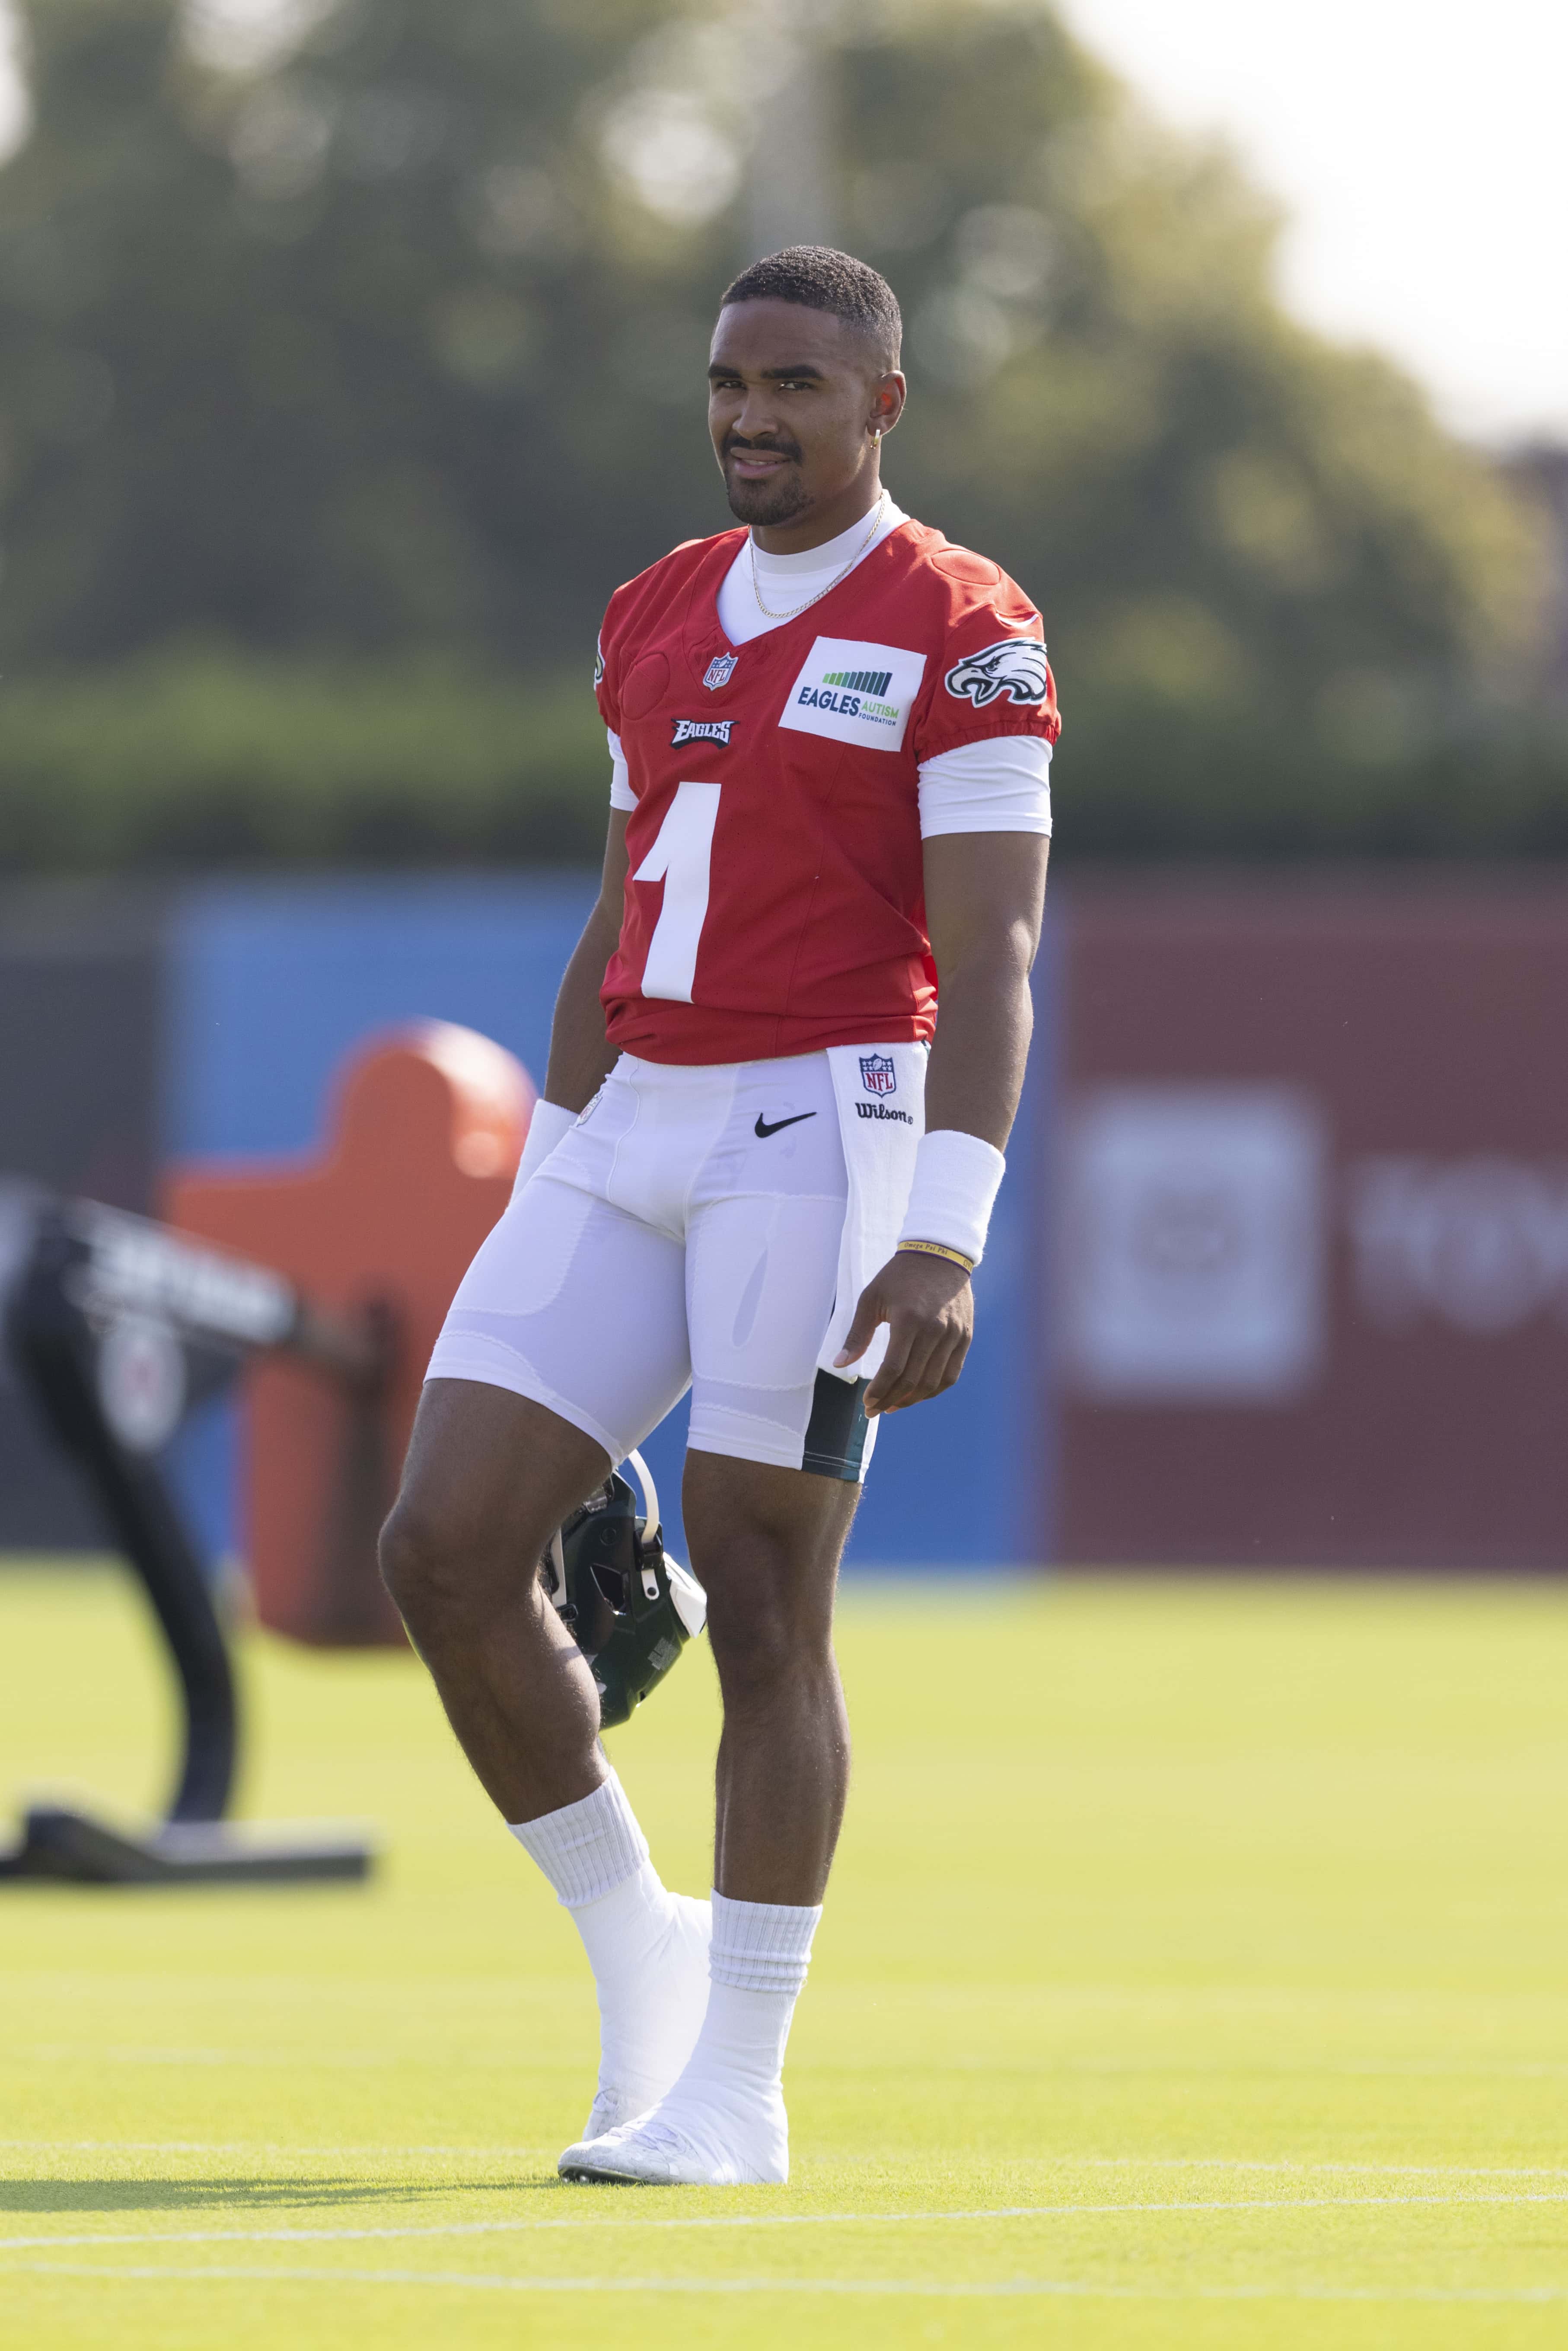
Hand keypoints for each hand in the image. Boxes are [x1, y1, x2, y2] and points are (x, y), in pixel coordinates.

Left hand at [834, 1250, 973, 1416]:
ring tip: (893, 1406)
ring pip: (933, 1382)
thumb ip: (857, 1334)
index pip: (894, 1369)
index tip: (867, 1403)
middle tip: (875, 1411)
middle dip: (891, 1401)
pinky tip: (918, 1394)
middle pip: (913, 1380)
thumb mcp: (871, 1298)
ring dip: (912, 1400)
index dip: (879, 1391)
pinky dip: (934, 1389)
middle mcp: (935, 1330)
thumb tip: (839, 1364)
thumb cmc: (899, 1276)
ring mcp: (954, 1335)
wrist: (939, 1255)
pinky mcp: (965, 1336)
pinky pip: (951, 1374)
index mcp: (909, 1319)